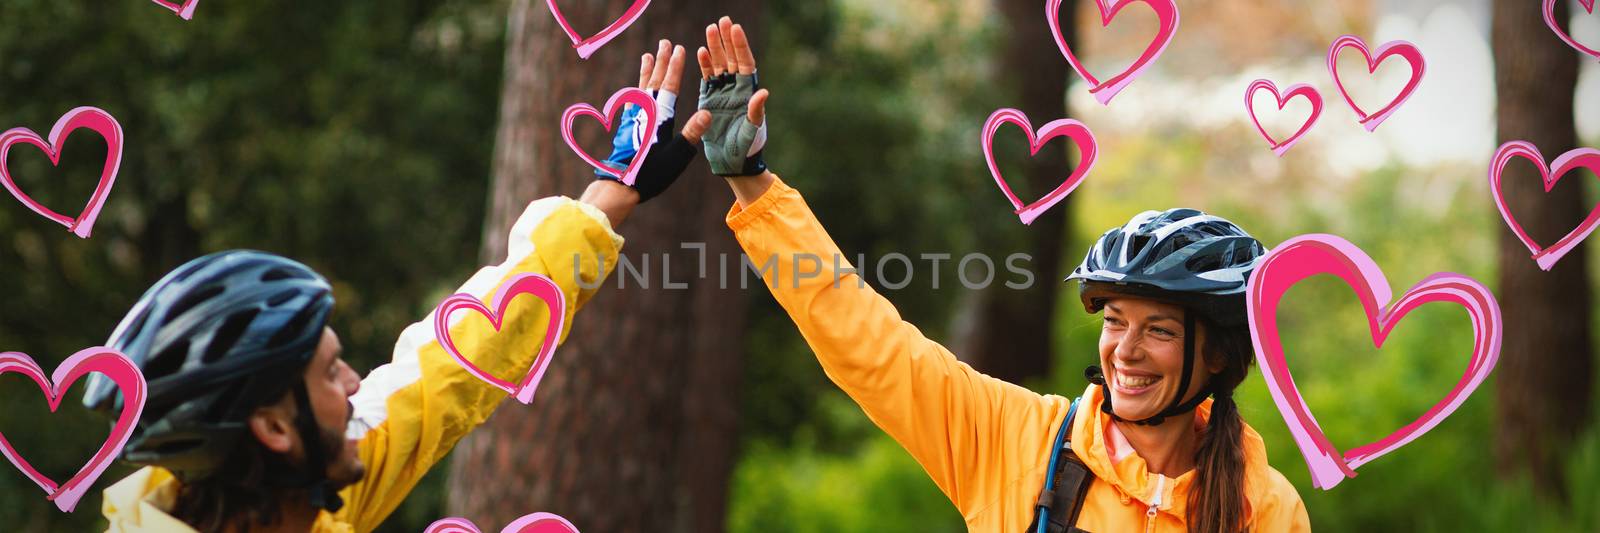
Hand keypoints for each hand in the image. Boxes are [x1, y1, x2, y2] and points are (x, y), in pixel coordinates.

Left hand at [594, 39, 711, 203]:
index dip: (675, 67)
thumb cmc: (651, 173)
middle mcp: (645, 113)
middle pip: (654, 81)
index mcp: (659, 118)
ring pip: (641, 88)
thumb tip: (708, 113)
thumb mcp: (677, 155)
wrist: (620, 185)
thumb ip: (692, 133)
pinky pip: (633, 100)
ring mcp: (634, 119)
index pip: (669, 87)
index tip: (679, 49)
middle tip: (664, 42)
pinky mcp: (627, 127)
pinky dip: (637, 88)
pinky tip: (638, 88)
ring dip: (646, 71)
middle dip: (660, 61)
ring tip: (648, 55)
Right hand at [693, 17, 769, 176]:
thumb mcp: (753, 130)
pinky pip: (707, 79)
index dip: (740, 46)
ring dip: (714, 48)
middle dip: (727, 40)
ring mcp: (722, 93)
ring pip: (719, 65)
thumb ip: (756, 111)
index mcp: (748, 92)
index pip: (745, 63)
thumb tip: (763, 92)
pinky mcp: (709, 100)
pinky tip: (700, 52)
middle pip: (732, 59)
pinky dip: (704, 66)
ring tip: (710, 29)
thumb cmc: (747, 148)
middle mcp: (736, 89)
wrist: (731, 162)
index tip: (735, 29)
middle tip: (723, 21)